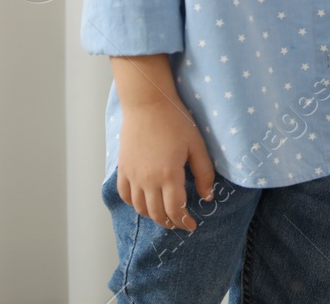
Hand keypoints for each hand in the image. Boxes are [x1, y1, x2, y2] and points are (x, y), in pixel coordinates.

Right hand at [117, 93, 216, 231]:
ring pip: (140, 208)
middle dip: (170, 222)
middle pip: (157, 213)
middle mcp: (147, 180)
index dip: (184, 222)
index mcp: (169, 175)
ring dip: (153, 216)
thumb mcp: (197, 145)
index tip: (192, 226)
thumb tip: (207, 197)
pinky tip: (143, 204)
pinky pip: (125, 195)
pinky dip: (134, 205)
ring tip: (164, 216)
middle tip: (179, 224)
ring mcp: (132, 175)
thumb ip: (204, 173)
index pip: (176, 209)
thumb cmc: (176, 121)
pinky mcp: (123, 168)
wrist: (148, 103)